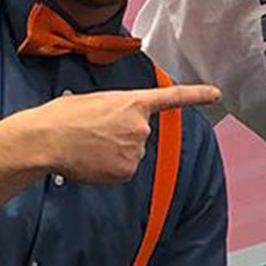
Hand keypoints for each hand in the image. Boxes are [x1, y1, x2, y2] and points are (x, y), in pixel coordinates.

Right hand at [21, 83, 219, 182]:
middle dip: (120, 136)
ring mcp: (136, 150)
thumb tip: (112, 126)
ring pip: (130, 154)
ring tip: (88, 145)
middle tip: (93, 132)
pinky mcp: (127, 171)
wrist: (48, 140)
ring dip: (113, 153)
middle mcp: (141, 126)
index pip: (172, 97)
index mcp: (133, 102)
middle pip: (139, 135)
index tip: (217, 93)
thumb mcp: (93, 101)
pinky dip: (108, 169)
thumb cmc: (63, 116)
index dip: (197, 95)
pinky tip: (90, 161)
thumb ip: (114, 111)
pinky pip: (121, 171)